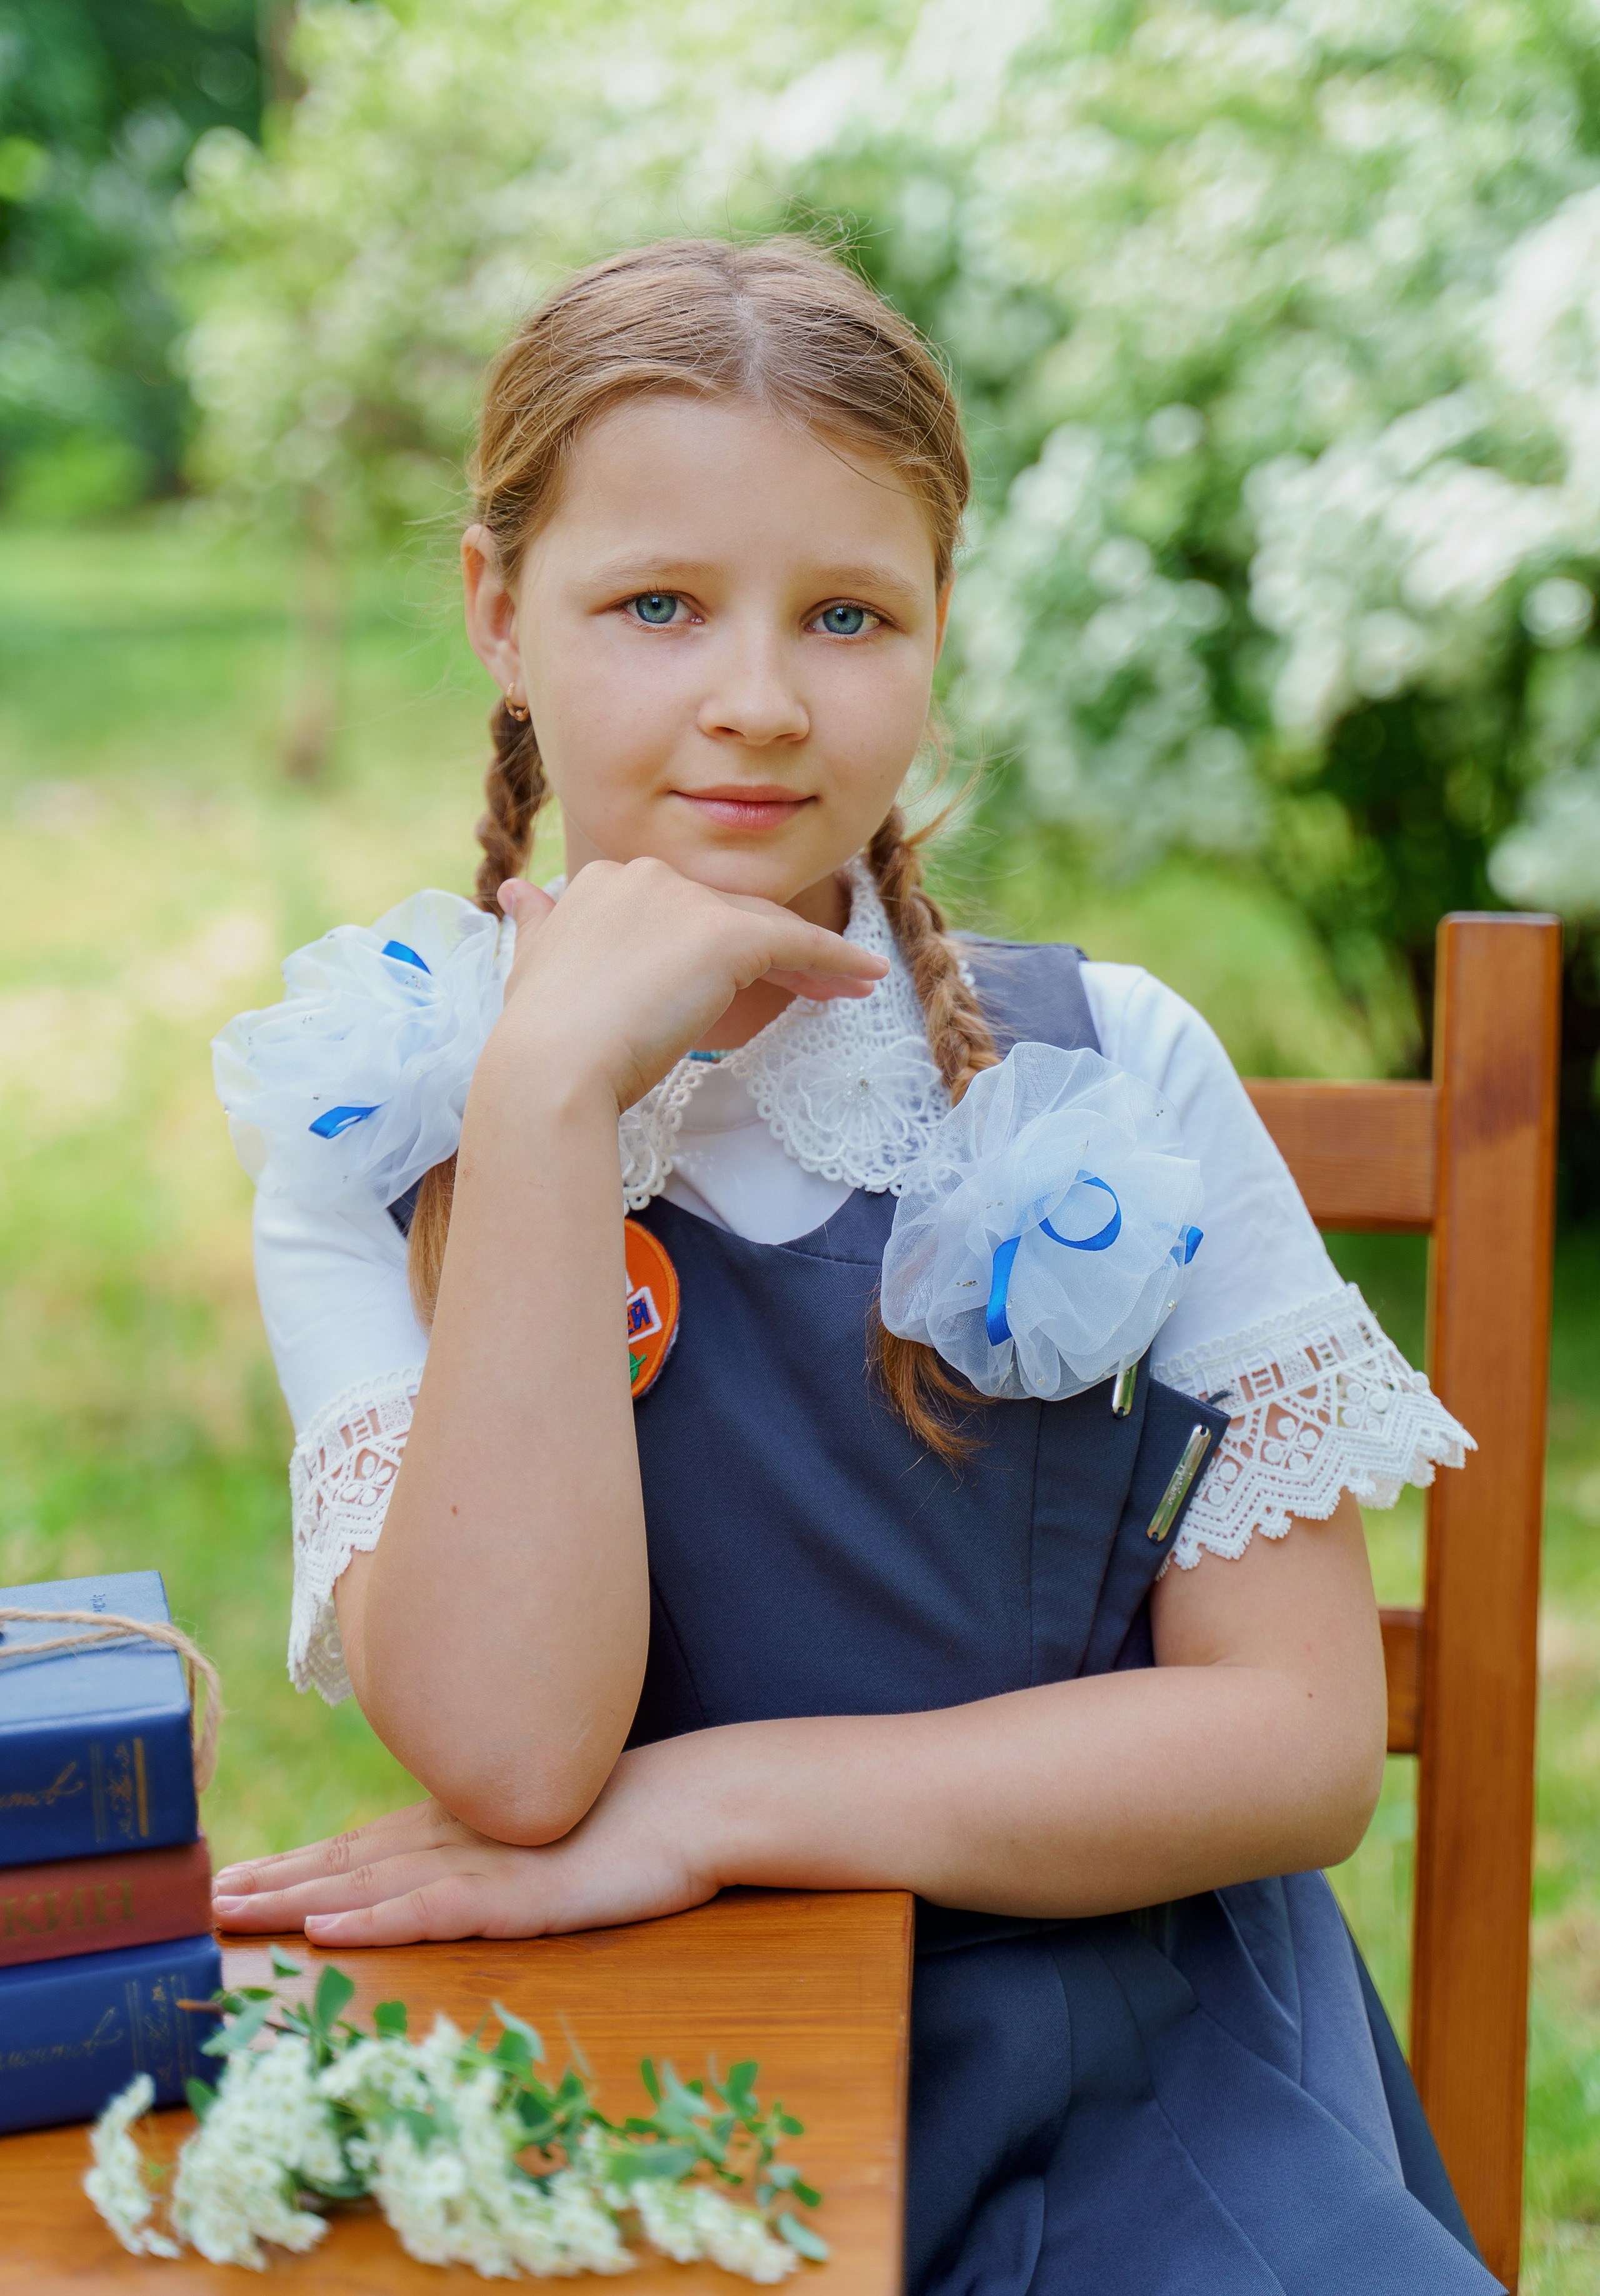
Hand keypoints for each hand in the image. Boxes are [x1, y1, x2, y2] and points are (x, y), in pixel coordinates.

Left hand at [209, 1742, 722, 1947]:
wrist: (696, 1804)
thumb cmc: (629, 1822)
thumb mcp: (540, 1837)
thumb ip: (491, 1848)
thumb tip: (447, 1867)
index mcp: (461, 1823)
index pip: (359, 1847)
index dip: (295, 1863)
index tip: (233, 1877)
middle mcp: (457, 1836)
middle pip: (346, 1861)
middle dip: (273, 1881)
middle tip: (202, 1898)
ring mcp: (482, 1864)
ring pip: (369, 1884)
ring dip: (296, 1900)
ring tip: (233, 1911)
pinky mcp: (515, 1895)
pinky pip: (430, 1910)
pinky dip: (373, 1921)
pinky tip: (328, 1928)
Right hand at [491, 860, 886, 1110]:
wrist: (549, 1066)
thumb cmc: (540, 1036)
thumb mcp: (534, 964)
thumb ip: (541, 923)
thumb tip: (520, 893)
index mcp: (606, 881)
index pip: (683, 908)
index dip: (718, 944)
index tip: (738, 978)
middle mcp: (647, 876)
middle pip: (731, 913)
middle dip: (772, 949)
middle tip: (815, 984)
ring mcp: (687, 902)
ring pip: (768, 927)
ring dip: (815, 957)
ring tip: (851, 985)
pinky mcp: (725, 935)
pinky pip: (797, 943)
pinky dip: (836, 958)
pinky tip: (866, 978)